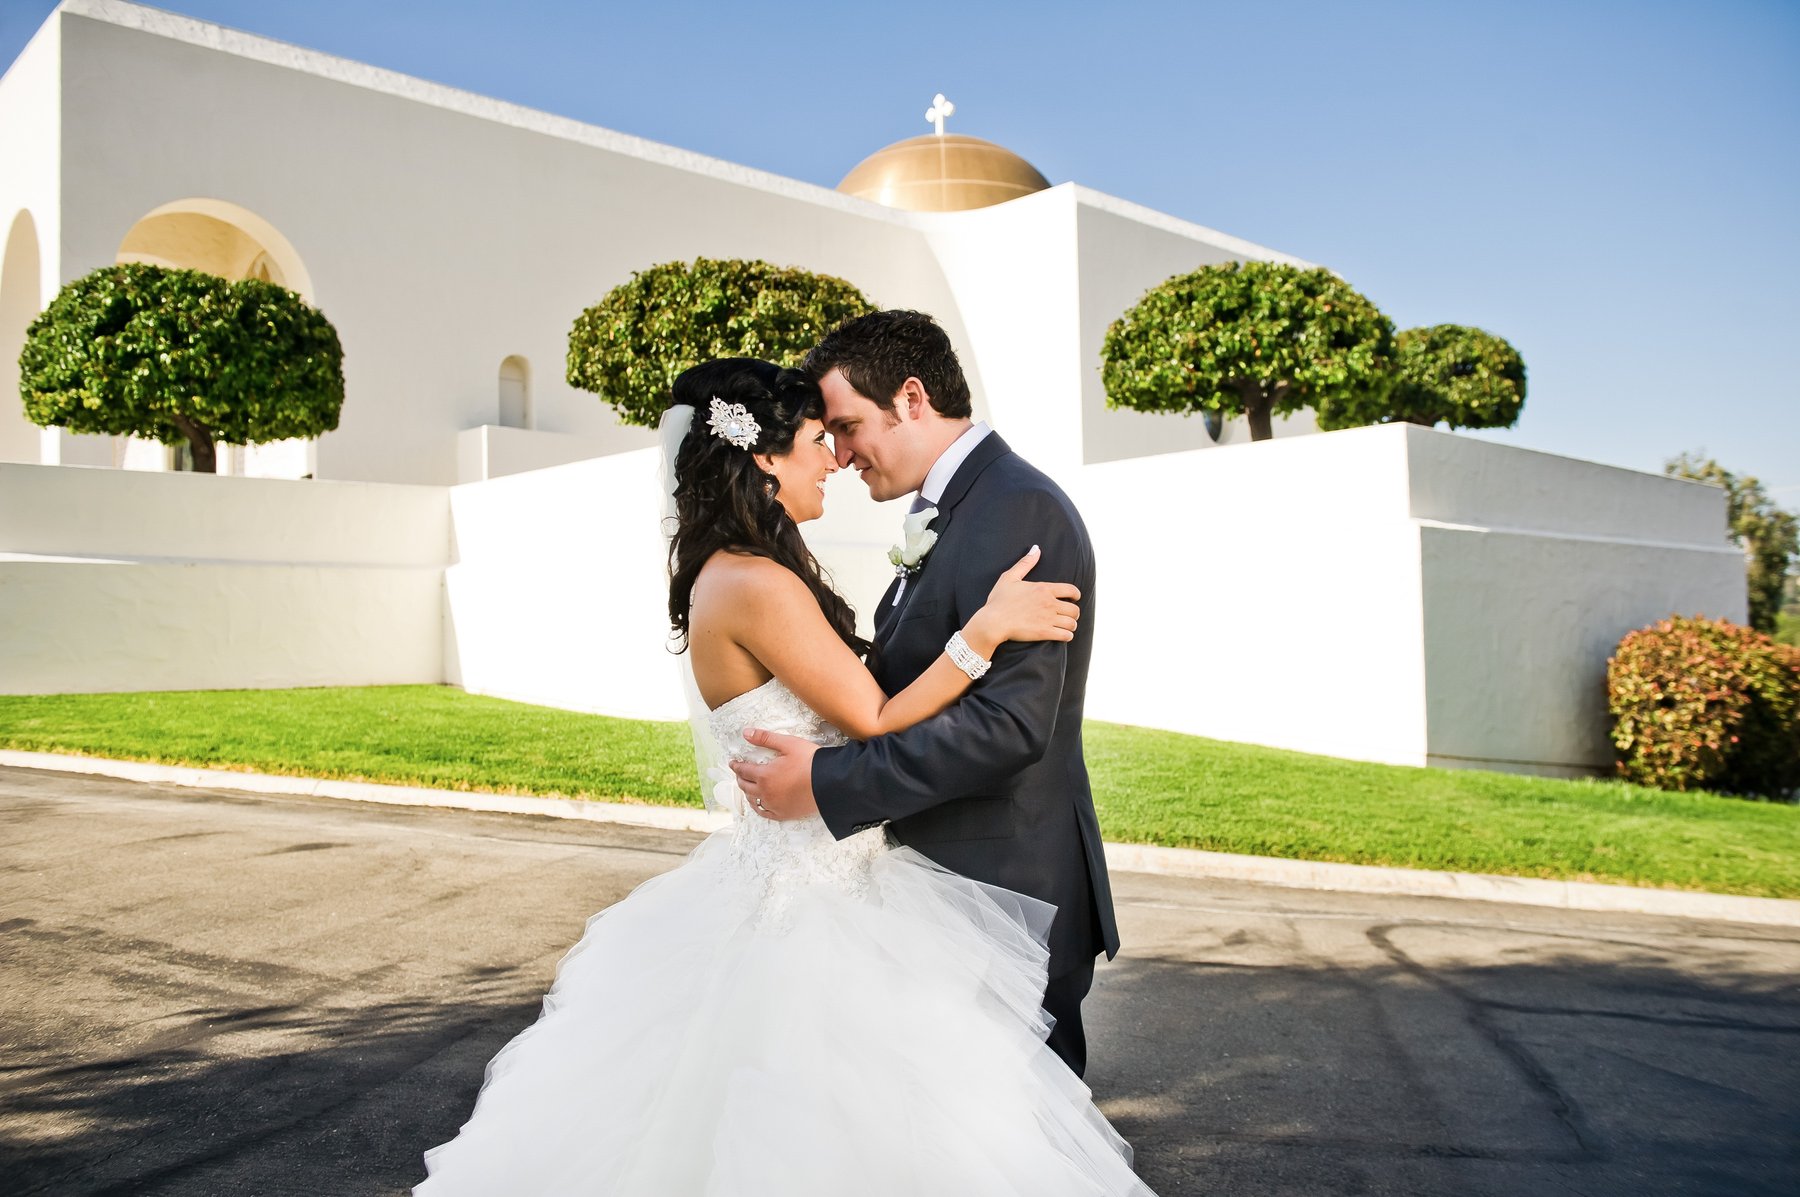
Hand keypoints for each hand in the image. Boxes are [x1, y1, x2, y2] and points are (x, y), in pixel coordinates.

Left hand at [729, 729, 819, 819]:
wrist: (830, 783)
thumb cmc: (810, 761)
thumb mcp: (788, 744)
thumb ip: (765, 738)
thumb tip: (745, 733)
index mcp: (764, 775)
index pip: (743, 770)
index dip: (736, 766)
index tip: (733, 763)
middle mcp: (765, 792)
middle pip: (745, 786)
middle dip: (740, 778)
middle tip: (739, 773)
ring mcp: (774, 805)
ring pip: (753, 800)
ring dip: (748, 792)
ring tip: (748, 787)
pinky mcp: (784, 814)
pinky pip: (765, 813)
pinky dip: (758, 807)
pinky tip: (759, 803)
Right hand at [965, 545, 1080, 650]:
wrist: (992, 622)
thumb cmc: (998, 600)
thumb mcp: (1009, 577)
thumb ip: (1025, 563)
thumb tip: (1036, 549)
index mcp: (1043, 589)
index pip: (1071, 590)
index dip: (1076, 595)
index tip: (1074, 598)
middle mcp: (1049, 603)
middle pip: (1074, 609)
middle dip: (1074, 612)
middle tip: (1069, 615)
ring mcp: (1048, 619)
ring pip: (1072, 623)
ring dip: (1071, 625)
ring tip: (1067, 626)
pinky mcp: (1045, 633)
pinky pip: (1066, 636)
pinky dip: (1067, 636)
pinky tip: (1063, 635)